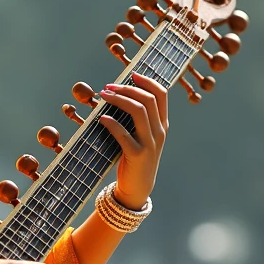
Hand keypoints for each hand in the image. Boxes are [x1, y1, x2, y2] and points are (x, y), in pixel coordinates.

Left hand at [98, 72, 167, 210]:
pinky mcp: (137, 155)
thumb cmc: (134, 158)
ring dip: (119, 100)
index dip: (147, 81)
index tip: (132, 75)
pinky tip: (101, 118)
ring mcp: (150, 144)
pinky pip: (124, 134)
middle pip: (148, 99)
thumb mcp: (142, 136)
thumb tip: (119, 95)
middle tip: (108, 87)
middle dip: (127, 89)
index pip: (162, 94)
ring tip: (103, 96)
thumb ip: (137, 119)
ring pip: (138, 112)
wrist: (137, 188)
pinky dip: (112, 123)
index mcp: (162, 125)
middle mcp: (159, 132)